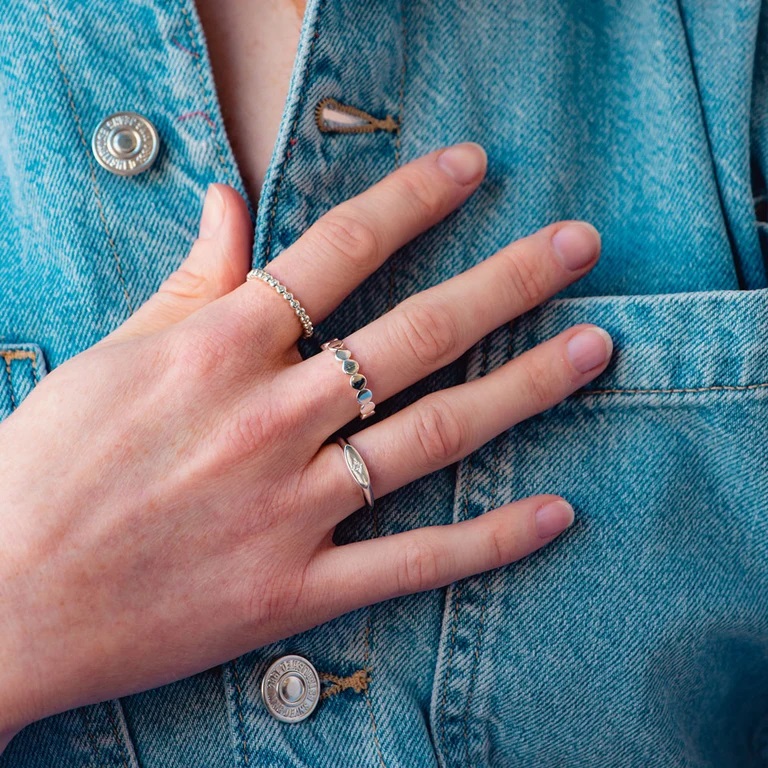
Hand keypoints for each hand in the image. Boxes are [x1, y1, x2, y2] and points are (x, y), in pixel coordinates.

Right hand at [0, 142, 610, 745]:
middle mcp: (269, 419)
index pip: (338, 251)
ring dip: (524, 389)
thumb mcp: (112, 357)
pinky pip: (412, 562)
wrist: (2, 601)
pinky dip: (488, 541)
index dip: (413, 200)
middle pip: (416, 333)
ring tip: (594, 349)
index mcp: (219, 352)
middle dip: (507, 282)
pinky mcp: (294, 590)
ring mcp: (290, 508)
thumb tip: (232, 204)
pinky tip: (555, 513)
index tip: (472, 167)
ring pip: (433, 435)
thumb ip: (189, 282)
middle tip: (579, 248)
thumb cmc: (46, 470)